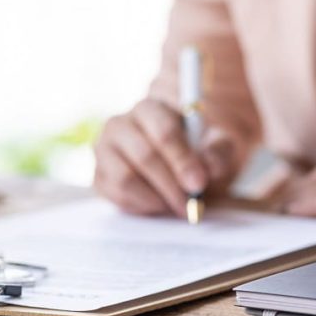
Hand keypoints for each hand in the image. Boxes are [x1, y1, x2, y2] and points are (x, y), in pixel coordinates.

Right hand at [93, 98, 238, 215]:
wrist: (171, 158)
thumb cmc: (195, 148)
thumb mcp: (215, 145)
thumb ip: (216, 151)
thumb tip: (208, 167)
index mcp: (150, 109)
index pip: (164, 132)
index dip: (182, 160)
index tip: (199, 183)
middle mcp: (119, 125)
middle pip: (144, 156)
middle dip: (171, 185)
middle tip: (189, 204)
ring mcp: (103, 150)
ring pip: (125, 179)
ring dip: (155, 198)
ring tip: (175, 205)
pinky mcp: (98, 175)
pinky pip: (116, 196)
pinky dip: (141, 206)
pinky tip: (158, 205)